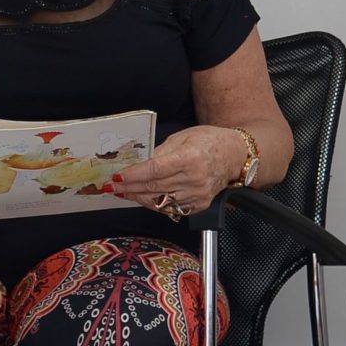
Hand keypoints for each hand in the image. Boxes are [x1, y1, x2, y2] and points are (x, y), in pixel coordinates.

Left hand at [109, 125, 245, 219]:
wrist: (235, 155)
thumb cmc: (210, 141)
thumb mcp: (183, 137)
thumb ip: (160, 151)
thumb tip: (139, 164)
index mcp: (189, 158)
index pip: (154, 170)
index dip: (132, 175)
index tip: (117, 178)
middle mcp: (194, 179)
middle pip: (153, 187)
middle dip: (129, 188)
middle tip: (110, 187)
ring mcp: (197, 195)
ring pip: (159, 201)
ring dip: (138, 197)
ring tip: (123, 192)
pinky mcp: (199, 205)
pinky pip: (170, 208)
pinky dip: (154, 204)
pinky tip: (142, 197)